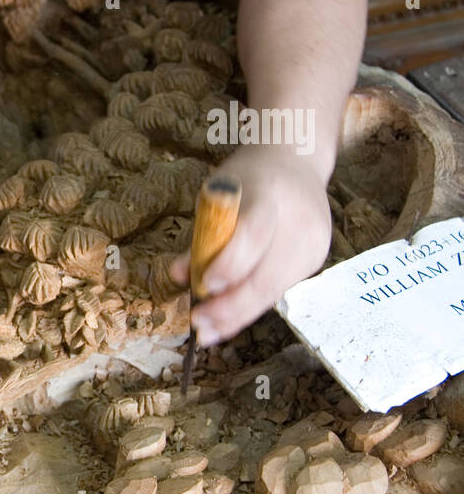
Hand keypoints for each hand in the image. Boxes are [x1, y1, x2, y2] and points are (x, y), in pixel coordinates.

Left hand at [169, 146, 331, 344]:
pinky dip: (252, 306)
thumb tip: (178, 275)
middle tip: (198, 326)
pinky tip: (229, 319)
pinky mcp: (316, 259)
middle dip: (229, 308)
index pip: (252, 236)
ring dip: (238, 317)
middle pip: (266, 277)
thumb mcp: (216, 195)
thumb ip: (201, 235)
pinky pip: (280, 289)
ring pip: (273, 291)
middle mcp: (300, 222)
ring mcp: (314, 243)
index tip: (203, 287)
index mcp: (269, 195)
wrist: (295, 160)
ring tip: (207, 332)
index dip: (228, 266)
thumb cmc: (245, 179)